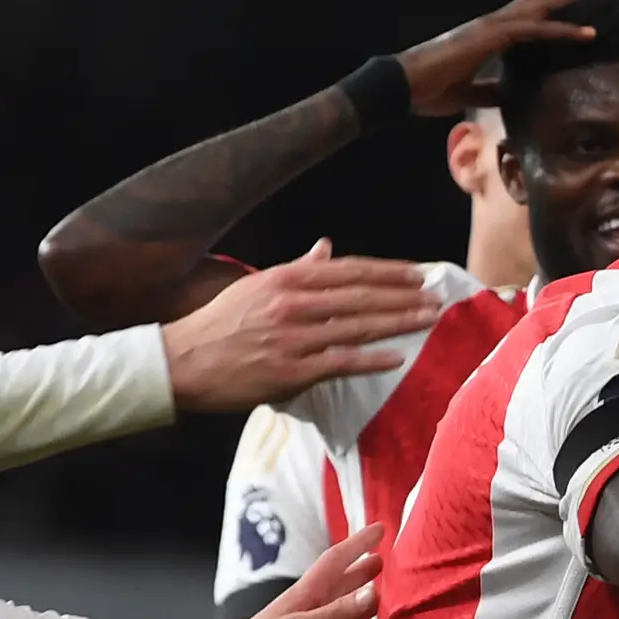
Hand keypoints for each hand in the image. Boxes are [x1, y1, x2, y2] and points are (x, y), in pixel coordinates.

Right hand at [161, 242, 443, 411]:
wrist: (184, 362)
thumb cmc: (221, 325)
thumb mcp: (257, 286)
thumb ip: (297, 268)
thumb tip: (326, 247)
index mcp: (285, 278)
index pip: (348, 270)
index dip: (386, 271)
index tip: (416, 273)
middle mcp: (292, 303)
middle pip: (360, 295)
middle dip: (403, 295)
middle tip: (435, 296)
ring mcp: (292, 337)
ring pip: (356, 325)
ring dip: (398, 322)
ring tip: (428, 319)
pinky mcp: (290, 370)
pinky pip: (340, 361)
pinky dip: (371, 358)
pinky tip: (398, 356)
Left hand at [220, 528, 379, 618]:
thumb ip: (338, 613)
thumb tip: (375, 593)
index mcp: (304, 599)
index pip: (335, 563)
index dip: (356, 545)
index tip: (379, 530)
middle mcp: (306, 618)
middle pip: (339, 591)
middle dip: (359, 575)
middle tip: (382, 562)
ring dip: (358, 618)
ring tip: (382, 610)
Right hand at [405, 0, 610, 114]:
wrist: (403, 85)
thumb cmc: (429, 89)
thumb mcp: (469, 93)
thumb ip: (490, 90)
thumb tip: (510, 93)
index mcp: (490, 33)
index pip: (531, 13)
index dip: (557, 7)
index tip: (583, 7)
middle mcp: (494, 22)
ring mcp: (493, 26)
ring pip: (543, 3)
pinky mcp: (491, 37)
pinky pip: (534, 30)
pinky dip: (562, 30)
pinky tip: (587, 34)